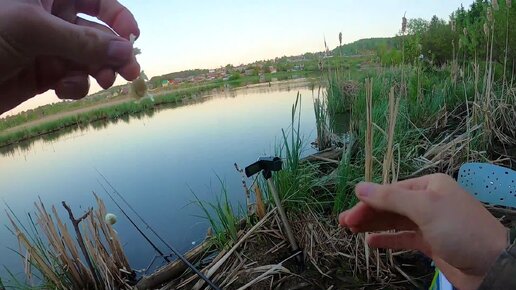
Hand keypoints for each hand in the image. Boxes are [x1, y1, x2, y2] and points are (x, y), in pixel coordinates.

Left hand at [0, 0, 140, 113]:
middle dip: (114, 51)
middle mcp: (50, 20)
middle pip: (97, 32)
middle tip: (130, 71)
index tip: (132, 36)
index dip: (116, 15)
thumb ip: (82, 40)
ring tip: (103, 82)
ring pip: (89, 59)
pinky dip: (75, 87)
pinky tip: (64, 90)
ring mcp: (48, 49)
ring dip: (99, 71)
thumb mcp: (32, 30)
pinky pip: (73, 79)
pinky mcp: (43, 76)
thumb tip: (126, 50)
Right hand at [339, 174, 507, 289]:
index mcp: (429, 186)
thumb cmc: (459, 229)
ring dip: (373, 225)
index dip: (368, 202)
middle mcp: (428, 201)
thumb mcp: (424, 208)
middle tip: (343, 223)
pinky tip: (371, 242)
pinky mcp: (431, 243)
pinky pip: (403, 238)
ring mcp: (429, 223)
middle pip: (390, 205)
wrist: (492, 264)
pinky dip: (387, 239)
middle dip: (367, 213)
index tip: (349, 214)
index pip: (391, 191)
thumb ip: (390, 197)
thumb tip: (359, 187)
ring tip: (350, 230)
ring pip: (394, 221)